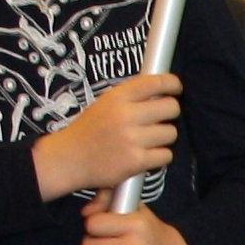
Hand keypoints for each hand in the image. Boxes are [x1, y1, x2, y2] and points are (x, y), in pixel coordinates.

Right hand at [35, 70, 179, 197]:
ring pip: (171, 133)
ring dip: (164, 137)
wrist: (68, 158)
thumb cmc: (90, 130)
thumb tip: (164, 91)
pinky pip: (166, 155)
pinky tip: (146, 154)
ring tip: (148, 140)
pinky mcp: (136, 161)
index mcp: (118, 97)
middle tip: (160, 119)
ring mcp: (132, 139)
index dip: (172, 84)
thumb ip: (131, 97)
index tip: (176, 88)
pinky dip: (160, 156)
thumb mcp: (105, 103)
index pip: (156, 82)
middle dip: (170, 113)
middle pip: (171, 108)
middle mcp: (126, 115)